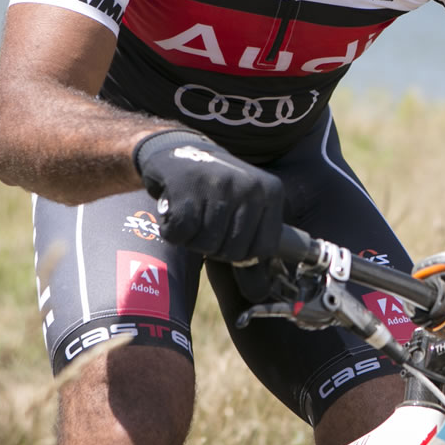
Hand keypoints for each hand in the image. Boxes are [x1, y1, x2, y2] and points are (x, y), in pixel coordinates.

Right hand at [132, 130, 283, 262]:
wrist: (178, 150)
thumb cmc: (214, 192)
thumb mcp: (244, 212)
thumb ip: (252, 251)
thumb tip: (259, 294)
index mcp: (271, 192)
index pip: (264, 249)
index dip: (243, 253)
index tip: (230, 235)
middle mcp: (249, 186)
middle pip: (233, 251)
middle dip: (214, 247)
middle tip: (207, 222)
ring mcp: (219, 185)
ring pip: (205, 245)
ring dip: (192, 239)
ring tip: (193, 213)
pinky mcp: (187, 187)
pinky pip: (181, 234)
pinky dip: (172, 230)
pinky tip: (176, 209)